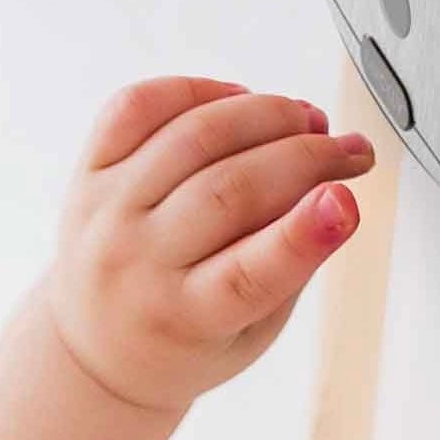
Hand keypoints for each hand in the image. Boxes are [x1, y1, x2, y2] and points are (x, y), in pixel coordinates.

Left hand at [38, 77, 376, 417]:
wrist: (95, 348)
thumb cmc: (183, 341)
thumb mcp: (249, 335)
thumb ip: (290, 269)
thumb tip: (334, 191)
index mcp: (181, 319)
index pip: (246, 275)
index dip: (302, 235)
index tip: (346, 200)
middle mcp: (135, 261)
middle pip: (230, 190)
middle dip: (307, 158)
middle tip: (351, 151)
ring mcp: (104, 211)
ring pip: (194, 136)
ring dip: (266, 114)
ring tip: (306, 122)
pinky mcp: (88, 171)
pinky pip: (139, 105)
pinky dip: (197, 90)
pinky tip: (237, 101)